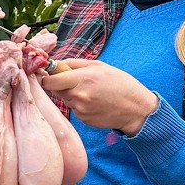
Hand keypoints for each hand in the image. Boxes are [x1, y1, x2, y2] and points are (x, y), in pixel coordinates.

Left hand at [39, 58, 157, 133]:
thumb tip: (56, 64)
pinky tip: (95, 102)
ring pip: (66, 100)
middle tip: (77, 82)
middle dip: (61, 85)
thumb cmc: (120, 83)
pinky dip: (80, 106)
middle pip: (55, 91)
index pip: (49, 81)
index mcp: (81, 79)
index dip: (47, 78)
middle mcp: (78, 96)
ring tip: (92, 92)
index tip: (50, 75)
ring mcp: (80, 110)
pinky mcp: (83, 120)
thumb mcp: (99, 66)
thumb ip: (74, 64)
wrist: (136, 109)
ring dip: (72, 95)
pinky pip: (75, 110)